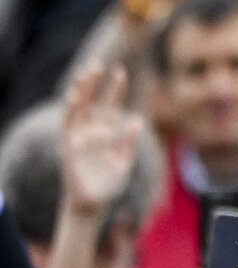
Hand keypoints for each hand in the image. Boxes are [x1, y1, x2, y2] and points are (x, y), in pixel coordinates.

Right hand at [60, 62, 141, 217]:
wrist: (94, 203)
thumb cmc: (110, 184)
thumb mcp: (125, 161)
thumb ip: (129, 142)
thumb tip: (138, 120)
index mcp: (106, 134)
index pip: (110, 106)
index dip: (115, 90)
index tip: (121, 72)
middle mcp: (91, 132)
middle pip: (92, 102)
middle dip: (95, 84)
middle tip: (99, 63)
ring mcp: (79, 138)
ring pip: (78, 109)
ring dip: (80, 92)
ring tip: (85, 73)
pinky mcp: (70, 147)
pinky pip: (69, 126)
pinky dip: (71, 112)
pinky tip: (74, 97)